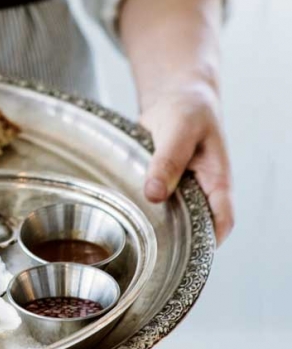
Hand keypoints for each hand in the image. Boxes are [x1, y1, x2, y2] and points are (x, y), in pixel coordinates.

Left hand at [140, 82, 233, 242]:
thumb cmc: (187, 109)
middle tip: (147, 243)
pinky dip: (144, 205)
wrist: (175, 96)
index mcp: (217, 180)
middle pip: (195, 226)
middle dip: (176, 237)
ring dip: (156, 221)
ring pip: (173, 216)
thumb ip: (168, 161)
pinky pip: (156, 202)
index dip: (208, 241)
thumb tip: (155, 194)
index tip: (183, 252)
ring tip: (132, 227)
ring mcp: (184, 189)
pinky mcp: (165, 185)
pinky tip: (126, 208)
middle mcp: (203, 189)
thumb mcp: (178, 130)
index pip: (222, 221)